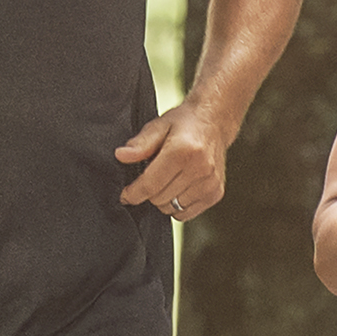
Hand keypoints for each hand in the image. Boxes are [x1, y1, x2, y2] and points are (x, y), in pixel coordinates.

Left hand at [114, 100, 228, 220]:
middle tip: (153, 177)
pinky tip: (180, 187)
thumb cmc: (185, 124)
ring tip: (168, 180)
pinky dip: (178, 205)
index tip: (125, 195)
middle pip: (159, 199)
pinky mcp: (215, 193)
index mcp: (183, 151)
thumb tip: (121, 155)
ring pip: (172, 208)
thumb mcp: (158, 126)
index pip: (150, 185)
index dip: (133, 193)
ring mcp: (210, 183)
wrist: (214, 122)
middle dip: (149, 193)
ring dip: (164, 199)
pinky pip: (187, 213)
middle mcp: (200, 168)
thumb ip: (140, 144)